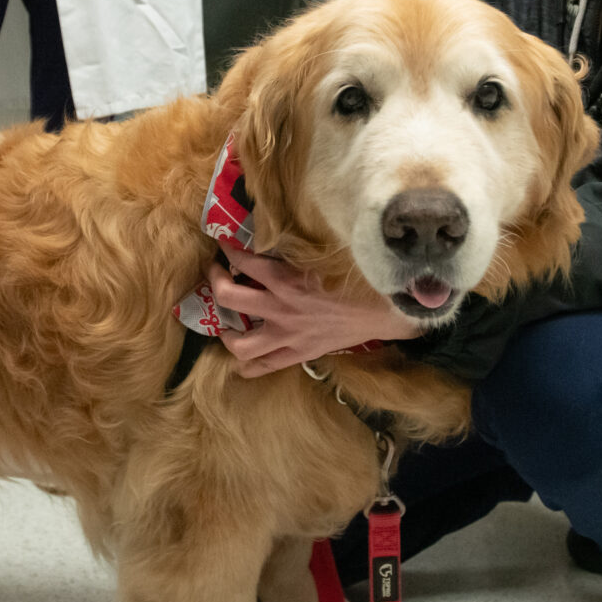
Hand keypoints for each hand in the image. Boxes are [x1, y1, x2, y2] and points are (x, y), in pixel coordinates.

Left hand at [210, 245, 421, 377]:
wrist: (385, 311)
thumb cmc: (359, 279)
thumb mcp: (325, 256)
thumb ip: (297, 249)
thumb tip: (274, 234)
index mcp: (288, 280)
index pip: (245, 260)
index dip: (229, 248)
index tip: (224, 241)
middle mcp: (281, 309)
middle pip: (229, 297)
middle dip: (216, 281)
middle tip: (216, 273)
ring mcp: (288, 336)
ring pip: (239, 343)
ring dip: (226, 332)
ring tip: (225, 323)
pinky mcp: (299, 353)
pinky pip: (265, 367)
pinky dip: (248, 366)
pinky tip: (241, 361)